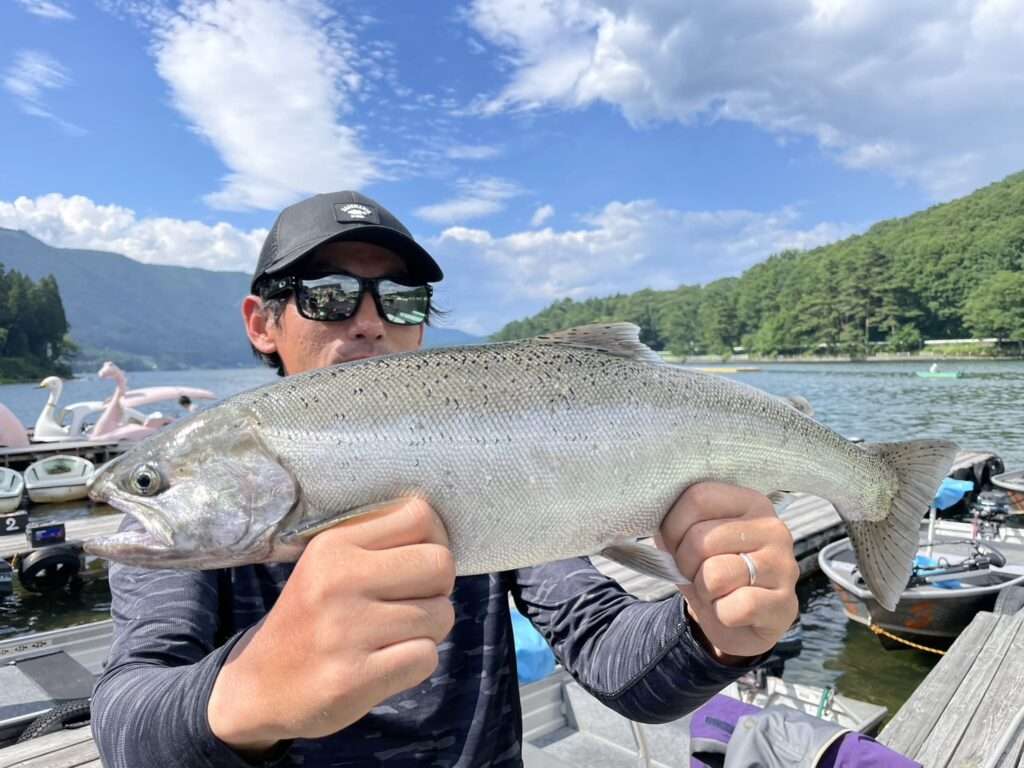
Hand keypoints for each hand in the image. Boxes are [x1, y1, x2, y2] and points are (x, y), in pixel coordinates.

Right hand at [207, 498, 455, 753]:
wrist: (258, 688)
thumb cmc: (312, 618)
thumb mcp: (329, 565)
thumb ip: (379, 543)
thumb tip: (443, 536)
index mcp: (333, 545)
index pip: (421, 517)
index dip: (436, 541)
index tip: (418, 565)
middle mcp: (337, 580)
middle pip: (440, 564)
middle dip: (438, 588)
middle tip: (412, 603)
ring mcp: (344, 631)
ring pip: (441, 614)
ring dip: (428, 630)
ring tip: (392, 636)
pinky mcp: (353, 679)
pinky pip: (426, 658)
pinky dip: (416, 663)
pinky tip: (386, 664)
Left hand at [657, 482, 798, 661]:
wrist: (738, 621)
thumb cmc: (711, 570)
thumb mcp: (690, 541)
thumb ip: (675, 522)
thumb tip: (650, 513)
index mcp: (749, 502)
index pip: (698, 498)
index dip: (672, 526)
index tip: (673, 543)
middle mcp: (772, 528)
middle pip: (702, 539)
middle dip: (684, 564)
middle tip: (695, 574)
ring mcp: (783, 566)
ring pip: (716, 574)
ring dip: (703, 590)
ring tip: (716, 591)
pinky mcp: (785, 604)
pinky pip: (735, 607)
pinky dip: (721, 614)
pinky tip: (732, 610)